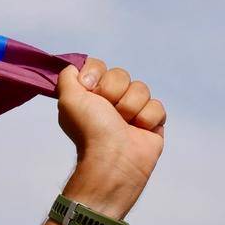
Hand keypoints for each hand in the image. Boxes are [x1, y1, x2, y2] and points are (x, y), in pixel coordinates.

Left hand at [55, 58, 166, 218]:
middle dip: (114, 91)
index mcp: (89, 95)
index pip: (98, 66)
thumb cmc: (90, 130)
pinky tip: (138, 130)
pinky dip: (147, 118)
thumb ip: (67, 77)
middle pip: (121, 75)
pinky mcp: (152, 122)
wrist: (114, 158)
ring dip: (130, 106)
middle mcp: (110, 102)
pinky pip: (157, 106)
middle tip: (108, 111)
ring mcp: (132, 111)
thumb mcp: (67, 99)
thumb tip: (75, 67)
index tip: (90, 88)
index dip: (96, 74)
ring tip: (124, 124)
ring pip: (141, 88)